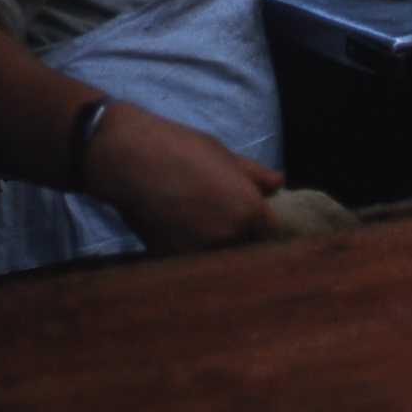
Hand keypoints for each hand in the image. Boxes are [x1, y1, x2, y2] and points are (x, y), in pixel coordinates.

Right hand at [81, 100, 282, 252]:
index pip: (271, 234)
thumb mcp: (227, 156)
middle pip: (248, 250)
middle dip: (244, 242)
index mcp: (249, 210)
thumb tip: (279, 183)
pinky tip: (183, 235)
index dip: (265, 230)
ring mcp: (200, 250)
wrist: (131, 161)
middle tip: (231, 227)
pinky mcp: (171, 258)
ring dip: (218, 250)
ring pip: (220, 259)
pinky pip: (192, 262)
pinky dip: (192, 254)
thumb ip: (256, 175)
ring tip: (204, 229)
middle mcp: (230, 236)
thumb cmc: (183, 149)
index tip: (257, 226)